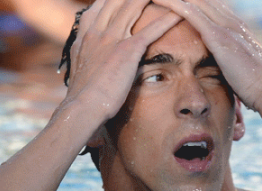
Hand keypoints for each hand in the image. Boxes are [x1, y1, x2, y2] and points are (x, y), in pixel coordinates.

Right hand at [59, 0, 181, 121]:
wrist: (82, 108)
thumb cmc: (82, 97)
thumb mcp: (80, 70)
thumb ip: (87, 58)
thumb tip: (91, 60)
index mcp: (85, 36)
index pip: (100, 5)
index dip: (113, 0)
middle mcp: (96, 31)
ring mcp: (112, 37)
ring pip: (132, 5)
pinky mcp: (128, 49)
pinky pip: (151, 29)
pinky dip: (167, 19)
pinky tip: (180, 12)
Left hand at [152, 0, 261, 110]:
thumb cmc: (257, 86)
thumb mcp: (239, 68)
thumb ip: (228, 61)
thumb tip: (222, 69)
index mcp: (234, 27)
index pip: (208, 6)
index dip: (191, 1)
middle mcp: (230, 21)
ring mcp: (224, 27)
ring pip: (194, 1)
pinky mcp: (218, 36)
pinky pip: (192, 14)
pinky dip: (175, 5)